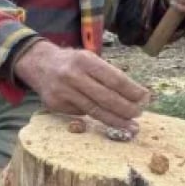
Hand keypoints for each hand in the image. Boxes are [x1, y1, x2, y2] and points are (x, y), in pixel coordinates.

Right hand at [13, 41, 150, 134]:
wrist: (39, 64)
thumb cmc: (72, 62)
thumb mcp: (89, 59)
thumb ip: (108, 74)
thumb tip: (135, 94)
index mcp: (85, 60)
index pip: (114, 78)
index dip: (132, 90)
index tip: (145, 98)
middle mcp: (73, 76)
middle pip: (105, 97)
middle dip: (125, 108)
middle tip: (138, 115)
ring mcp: (62, 92)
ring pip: (94, 110)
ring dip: (115, 120)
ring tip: (130, 126)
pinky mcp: (56, 105)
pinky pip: (81, 114)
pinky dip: (96, 117)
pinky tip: (108, 120)